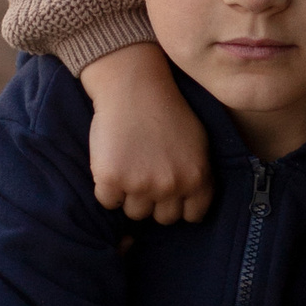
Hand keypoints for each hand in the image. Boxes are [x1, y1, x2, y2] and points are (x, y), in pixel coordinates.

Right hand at [84, 44, 213, 223]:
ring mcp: (141, 185)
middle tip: (146, 176)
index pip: (192, 215)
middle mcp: (171, 186)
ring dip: (130, 196)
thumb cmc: (166, 111)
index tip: (170, 196)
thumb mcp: (198, 143)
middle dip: (155, 202)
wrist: (133, 88)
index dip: (180, 206)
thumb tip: (190, 203)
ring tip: (129, 167)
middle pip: (162, 218)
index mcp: (197, 178)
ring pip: (135, 212)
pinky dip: (107, 189)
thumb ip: (198, 174)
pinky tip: (112, 164)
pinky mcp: (112, 180)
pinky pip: (108, 202)